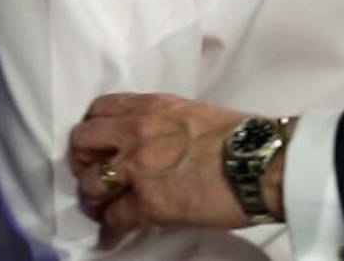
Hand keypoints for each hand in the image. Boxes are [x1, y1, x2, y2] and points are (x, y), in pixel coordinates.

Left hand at [69, 92, 249, 244]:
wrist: (260, 162)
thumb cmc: (241, 136)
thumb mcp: (197, 113)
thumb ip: (167, 122)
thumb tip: (158, 141)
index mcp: (154, 106)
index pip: (101, 109)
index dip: (94, 127)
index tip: (98, 141)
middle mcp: (138, 131)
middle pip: (83, 140)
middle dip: (84, 159)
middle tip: (95, 173)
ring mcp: (138, 168)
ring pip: (90, 182)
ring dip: (96, 197)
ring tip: (105, 207)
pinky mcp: (146, 203)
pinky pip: (112, 220)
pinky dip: (110, 232)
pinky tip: (112, 237)